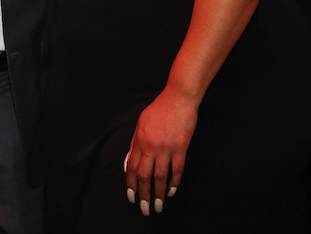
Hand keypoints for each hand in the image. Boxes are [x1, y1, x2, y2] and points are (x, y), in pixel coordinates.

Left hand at [124, 87, 196, 215]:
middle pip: (145, 176)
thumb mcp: (140, 124)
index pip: (132, 168)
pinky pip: (177, 170)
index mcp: (139, 141)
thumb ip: (134, 145)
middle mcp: (151, 146)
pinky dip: (174, 182)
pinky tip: (171, 191)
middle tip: (145, 209)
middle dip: (143, 194)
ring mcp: (167, 148)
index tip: (131, 197)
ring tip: (158, 206)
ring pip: (160, 177)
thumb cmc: (158, 110)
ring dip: (158, 193)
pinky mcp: (181, 148)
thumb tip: (129, 164)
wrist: (178, 99)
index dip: (131, 185)